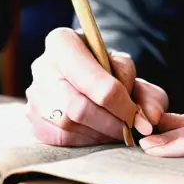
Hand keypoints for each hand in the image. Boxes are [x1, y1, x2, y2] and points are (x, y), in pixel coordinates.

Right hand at [26, 27, 165, 145]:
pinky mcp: (32, 119)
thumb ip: (144, 90)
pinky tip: (100, 134)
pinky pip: (59, 139)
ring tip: (117, 131)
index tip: (138, 116)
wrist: (82, 69)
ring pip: (67, 126)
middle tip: (130, 129)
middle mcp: (42, 66)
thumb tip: (151, 117)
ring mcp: (33, 95)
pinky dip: (84, 141)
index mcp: (62, 41)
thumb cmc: (107, 68)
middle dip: (109, 123)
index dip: (118, 102)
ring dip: (98, 134)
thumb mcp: (128, 69)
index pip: (92, 78)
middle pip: (77, 106)